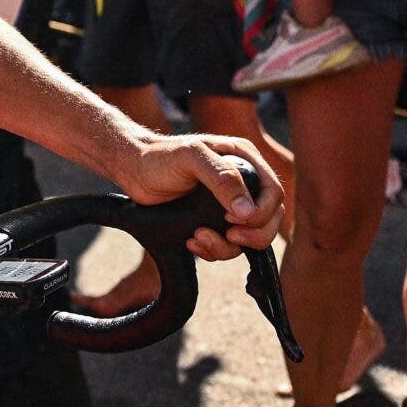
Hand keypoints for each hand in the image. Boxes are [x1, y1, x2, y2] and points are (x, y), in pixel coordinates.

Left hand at [115, 135, 282, 254]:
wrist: (133, 170)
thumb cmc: (160, 157)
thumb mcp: (192, 157)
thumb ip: (223, 179)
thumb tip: (248, 212)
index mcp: (245, 159)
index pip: (273, 193)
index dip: (263, 212)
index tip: (235, 220)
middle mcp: (242, 183)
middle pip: (269, 220)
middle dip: (252, 235)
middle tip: (229, 236)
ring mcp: (228, 205)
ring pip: (249, 238)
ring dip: (227, 246)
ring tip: (198, 237)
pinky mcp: (213, 222)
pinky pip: (227, 246)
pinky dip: (213, 250)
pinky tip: (192, 241)